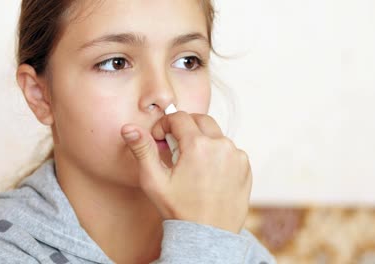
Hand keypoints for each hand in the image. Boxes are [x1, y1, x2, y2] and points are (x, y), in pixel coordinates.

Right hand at [121, 112, 251, 233]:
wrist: (208, 235)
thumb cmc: (180, 210)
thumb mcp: (154, 181)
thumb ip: (143, 150)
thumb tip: (129, 129)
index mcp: (198, 145)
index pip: (179, 117)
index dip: (165, 124)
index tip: (160, 139)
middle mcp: (221, 145)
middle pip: (200, 120)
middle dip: (185, 127)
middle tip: (175, 148)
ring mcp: (237, 156)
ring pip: (216, 134)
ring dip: (202, 141)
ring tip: (192, 165)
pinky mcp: (245, 166)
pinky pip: (229, 150)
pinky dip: (217, 154)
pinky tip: (208, 173)